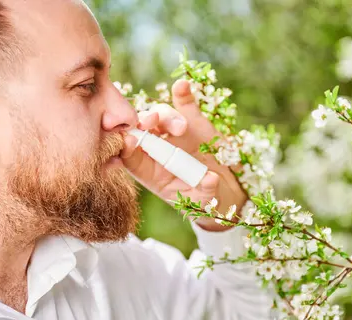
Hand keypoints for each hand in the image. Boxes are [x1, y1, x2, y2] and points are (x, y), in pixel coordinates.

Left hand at [120, 80, 246, 230]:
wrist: (224, 188)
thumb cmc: (205, 200)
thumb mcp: (202, 201)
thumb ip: (205, 191)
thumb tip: (210, 179)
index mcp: (151, 171)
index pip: (130, 156)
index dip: (127, 147)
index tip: (131, 141)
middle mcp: (158, 149)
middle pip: (142, 130)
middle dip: (142, 123)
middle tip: (150, 122)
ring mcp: (175, 133)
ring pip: (161, 116)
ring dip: (167, 117)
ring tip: (182, 128)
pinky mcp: (194, 121)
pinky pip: (184, 104)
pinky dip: (183, 93)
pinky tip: (182, 85)